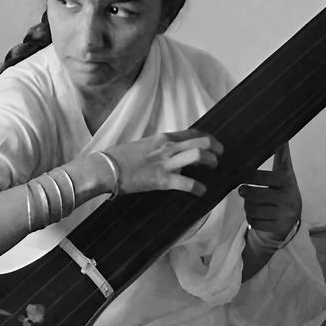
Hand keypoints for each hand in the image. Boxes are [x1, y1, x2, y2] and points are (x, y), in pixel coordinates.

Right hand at [103, 129, 222, 197]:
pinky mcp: (162, 180)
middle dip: (215, 148)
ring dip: (210, 162)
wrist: (106, 168)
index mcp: (162, 138)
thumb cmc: (120, 157)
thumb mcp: (144, 146)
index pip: (193, 133)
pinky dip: (198, 188)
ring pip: (199, 157)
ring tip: (213, 169)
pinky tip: (201, 191)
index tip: (214, 144)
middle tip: (219, 156)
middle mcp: (168, 147)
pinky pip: (187, 183)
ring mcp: (166, 163)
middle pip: (201, 142)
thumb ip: (159, 148)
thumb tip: (169, 153)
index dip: (208, 138)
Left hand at [238, 142, 301, 242]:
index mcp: (287, 181)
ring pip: (252, 210)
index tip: (241, 176)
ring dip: (247, 207)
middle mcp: (288, 198)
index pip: (263, 177)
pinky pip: (255, 223)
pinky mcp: (279, 228)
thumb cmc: (283, 191)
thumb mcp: (285, 173)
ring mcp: (284, 215)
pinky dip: (251, 220)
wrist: (291, 219)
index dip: (249, 177)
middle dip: (246, 194)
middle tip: (242, 191)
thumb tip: (282, 136)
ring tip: (251, 203)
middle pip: (255, 195)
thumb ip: (282, 156)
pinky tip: (256, 216)